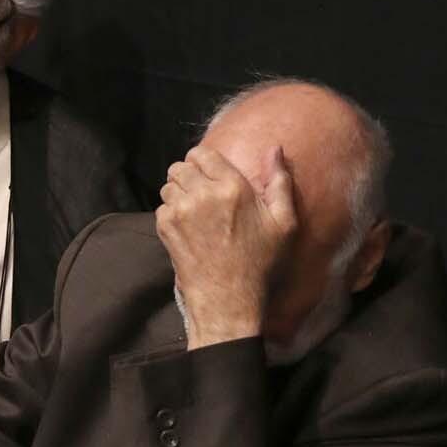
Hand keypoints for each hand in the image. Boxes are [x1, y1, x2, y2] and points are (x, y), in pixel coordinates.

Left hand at [156, 143, 297, 349]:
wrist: (228, 297)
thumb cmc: (260, 262)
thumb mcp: (284, 222)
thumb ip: (280, 182)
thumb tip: (274, 149)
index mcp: (233, 187)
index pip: (202, 153)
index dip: (203, 161)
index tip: (210, 173)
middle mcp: (203, 194)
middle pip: (180, 167)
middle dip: (189, 175)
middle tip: (201, 192)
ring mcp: (180, 211)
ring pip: (168, 185)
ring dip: (178, 192)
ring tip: (194, 209)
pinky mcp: (166, 228)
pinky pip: (161, 207)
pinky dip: (170, 212)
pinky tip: (187, 226)